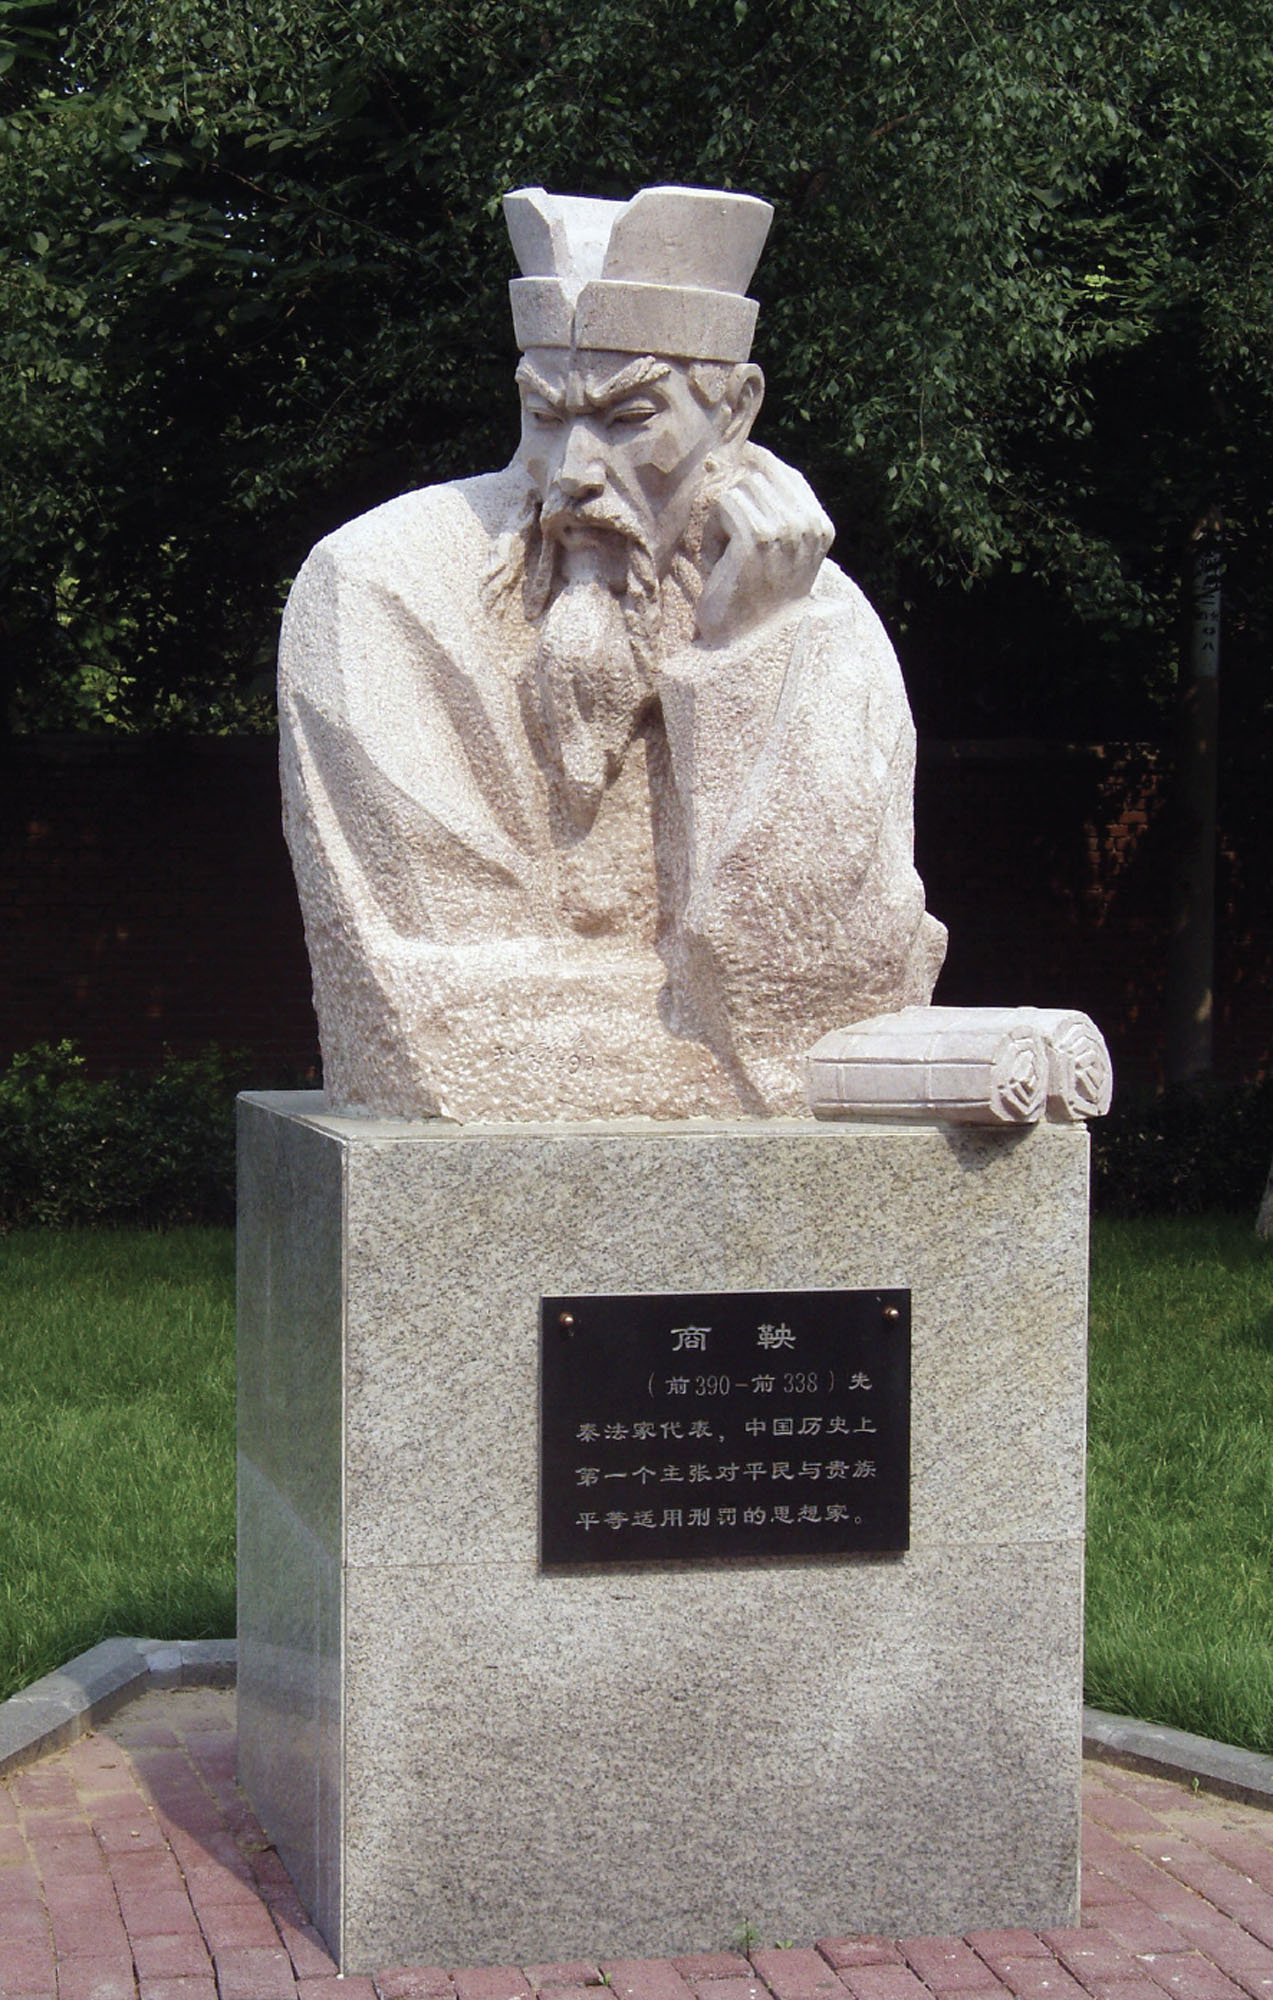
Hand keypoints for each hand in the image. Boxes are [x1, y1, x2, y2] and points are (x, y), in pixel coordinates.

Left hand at [694, 446, 833, 645]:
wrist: (746, 643)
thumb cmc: (753, 596)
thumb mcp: (777, 551)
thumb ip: (775, 510)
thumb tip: (749, 455)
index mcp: (821, 527)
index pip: (784, 473)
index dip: (752, 474)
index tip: (732, 500)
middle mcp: (809, 526)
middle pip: (758, 475)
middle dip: (736, 503)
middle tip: (730, 545)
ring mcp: (786, 530)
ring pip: (739, 489)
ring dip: (722, 520)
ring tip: (726, 556)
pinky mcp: (757, 538)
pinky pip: (725, 505)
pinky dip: (712, 533)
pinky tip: (718, 562)